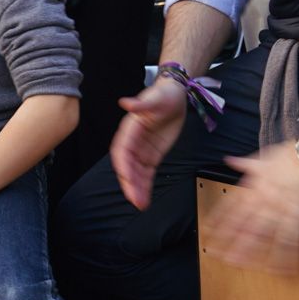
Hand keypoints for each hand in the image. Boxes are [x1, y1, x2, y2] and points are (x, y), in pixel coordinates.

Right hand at [111, 78, 188, 210]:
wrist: (175, 96)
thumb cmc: (164, 94)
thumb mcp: (156, 98)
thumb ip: (141, 103)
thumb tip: (125, 102)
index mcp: (129, 129)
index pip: (122, 150)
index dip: (123, 166)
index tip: (127, 179)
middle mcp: (132, 142)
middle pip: (126, 166)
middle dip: (129, 183)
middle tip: (136, 200)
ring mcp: (141, 150)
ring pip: (136, 174)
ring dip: (137, 189)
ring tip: (141, 204)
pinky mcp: (152, 156)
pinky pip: (146, 174)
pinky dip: (145, 186)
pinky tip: (145, 199)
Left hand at [211, 144, 298, 274]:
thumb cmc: (292, 153)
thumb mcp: (265, 156)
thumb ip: (246, 163)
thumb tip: (230, 160)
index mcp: (255, 186)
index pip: (232, 207)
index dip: (219, 221)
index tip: (208, 231)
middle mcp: (264, 200)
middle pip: (243, 225)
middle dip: (230, 242)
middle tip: (219, 256)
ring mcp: (281, 210)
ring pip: (263, 236)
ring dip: (251, 253)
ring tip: (242, 266)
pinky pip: (291, 241)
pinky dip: (286, 257)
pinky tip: (282, 269)